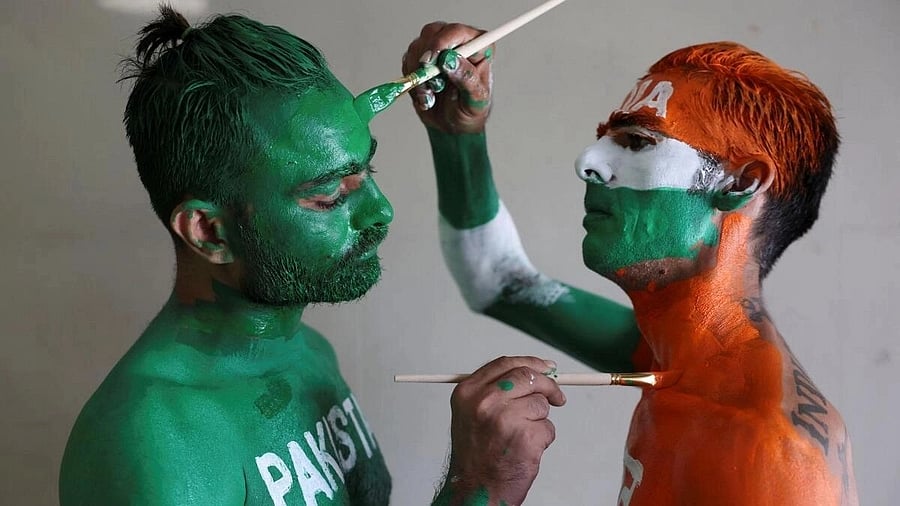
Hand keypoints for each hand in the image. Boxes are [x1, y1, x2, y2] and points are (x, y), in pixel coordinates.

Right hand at [402, 22, 493, 133]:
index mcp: (478, 48)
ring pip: (417, 48)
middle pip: (432, 34)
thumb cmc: (469, 111)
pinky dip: (412, 80)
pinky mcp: (422, 59)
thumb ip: (466, 78)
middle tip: (431, 85)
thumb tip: (449, 60)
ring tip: (431, 95)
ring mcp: (438, 49)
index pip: (457, 32)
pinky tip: (425, 94)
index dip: (440, 43)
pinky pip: (408, 61)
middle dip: (426, 61)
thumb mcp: (475, 100)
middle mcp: (458, 43)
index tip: (430, 62)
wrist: (452, 126)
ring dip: (419, 75)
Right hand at [444, 356, 565, 504]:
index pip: (506, 364)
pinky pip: (548, 428)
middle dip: (548, 386)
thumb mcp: (470, 414)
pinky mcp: (525, 437)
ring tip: (521, 438)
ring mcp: (505, 418)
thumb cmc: (476, 456)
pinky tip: (525, 451)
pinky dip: (543, 439)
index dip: (531, 363)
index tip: (547, 368)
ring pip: (541, 404)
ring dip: (540, 420)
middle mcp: (484, 401)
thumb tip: (532, 373)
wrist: (475, 491)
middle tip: (558, 398)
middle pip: (528, 376)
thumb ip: (495, 390)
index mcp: (468, 392)